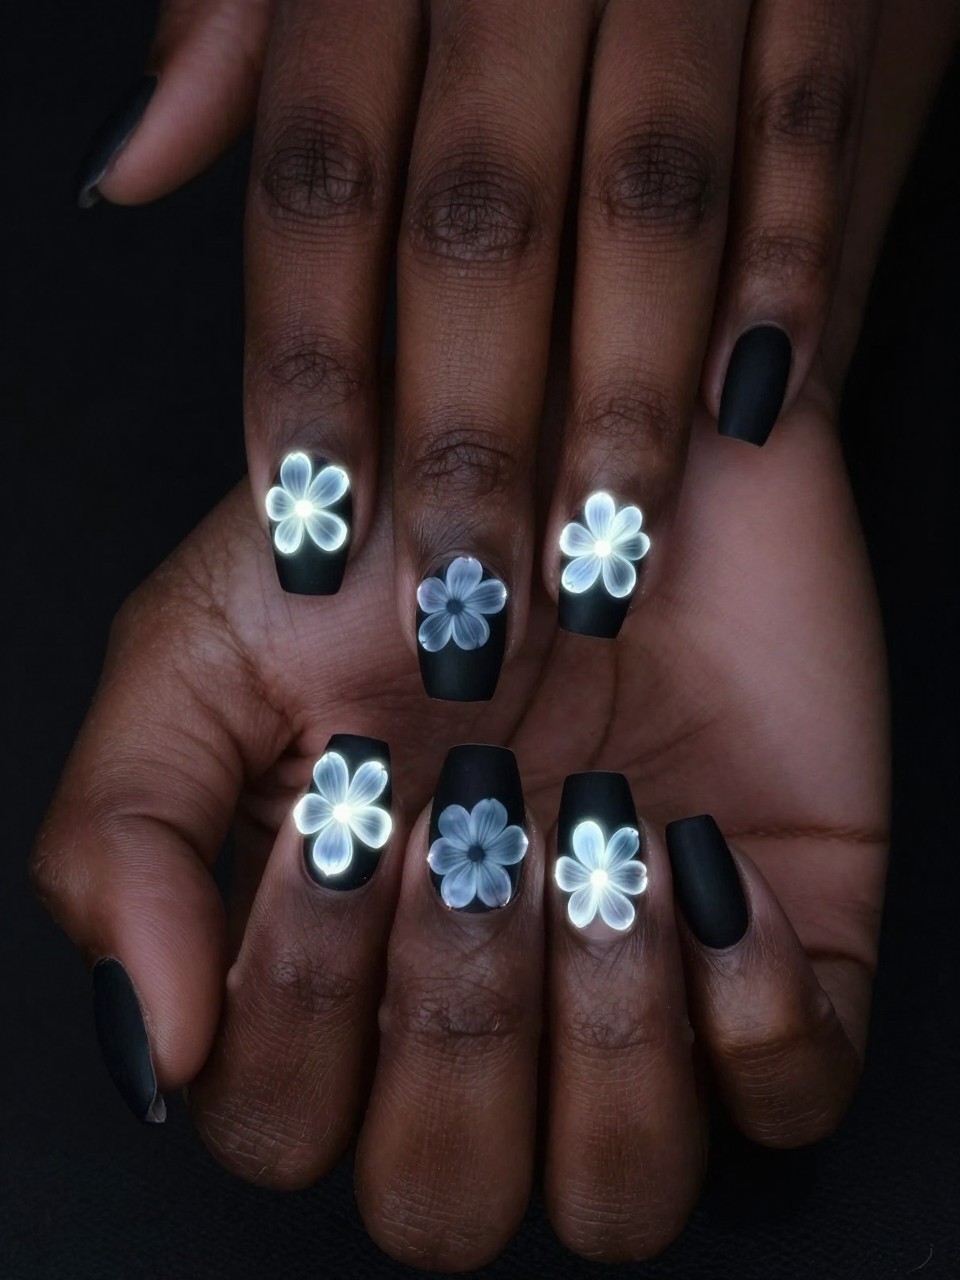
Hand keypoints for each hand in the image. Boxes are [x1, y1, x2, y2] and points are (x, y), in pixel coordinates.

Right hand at [31, 373, 886, 1265]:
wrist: (598, 431)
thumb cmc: (398, 535)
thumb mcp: (201, 652)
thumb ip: (120, 837)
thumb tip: (156, 1041)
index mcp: (332, 964)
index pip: (280, 1122)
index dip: (302, 1000)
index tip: (349, 812)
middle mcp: (478, 1006)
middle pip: (443, 1199)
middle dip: (455, 1020)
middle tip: (473, 824)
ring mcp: (632, 991)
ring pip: (617, 1195)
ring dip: (601, 1038)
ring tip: (601, 842)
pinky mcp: (781, 949)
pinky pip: (788, 1097)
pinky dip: (753, 1012)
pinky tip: (706, 856)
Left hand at [77, 0, 880, 689]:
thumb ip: (241, 47)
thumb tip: (127, 164)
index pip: (320, 185)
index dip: (311, 369)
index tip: (313, 525)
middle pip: (478, 229)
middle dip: (466, 438)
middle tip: (460, 606)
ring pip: (648, 204)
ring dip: (623, 403)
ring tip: (596, 568)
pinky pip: (804, 124)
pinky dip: (789, 267)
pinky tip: (751, 409)